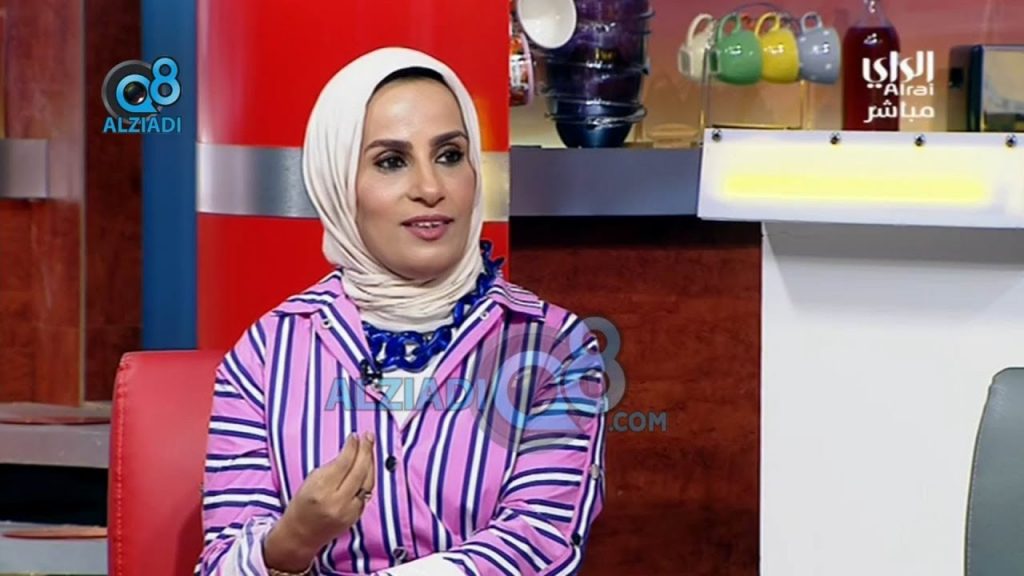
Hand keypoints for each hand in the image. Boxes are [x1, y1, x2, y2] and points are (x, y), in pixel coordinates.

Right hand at [264, 432, 375, 571]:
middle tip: (368, 437)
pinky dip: (369, 478)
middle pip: (359, 470)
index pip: (343, 463)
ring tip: (370, 448)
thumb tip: (350, 452)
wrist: (301, 535)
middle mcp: (337, 501)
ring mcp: (348, 511)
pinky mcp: (356, 517)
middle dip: (366, 450)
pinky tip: (369, 467)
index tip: (355, 436)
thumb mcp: (310, 481)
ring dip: (371, 462)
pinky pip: (367, 492)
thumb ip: (330, 468)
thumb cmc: (302, 505)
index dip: (352, 447)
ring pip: (367, 481)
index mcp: (321, 490)